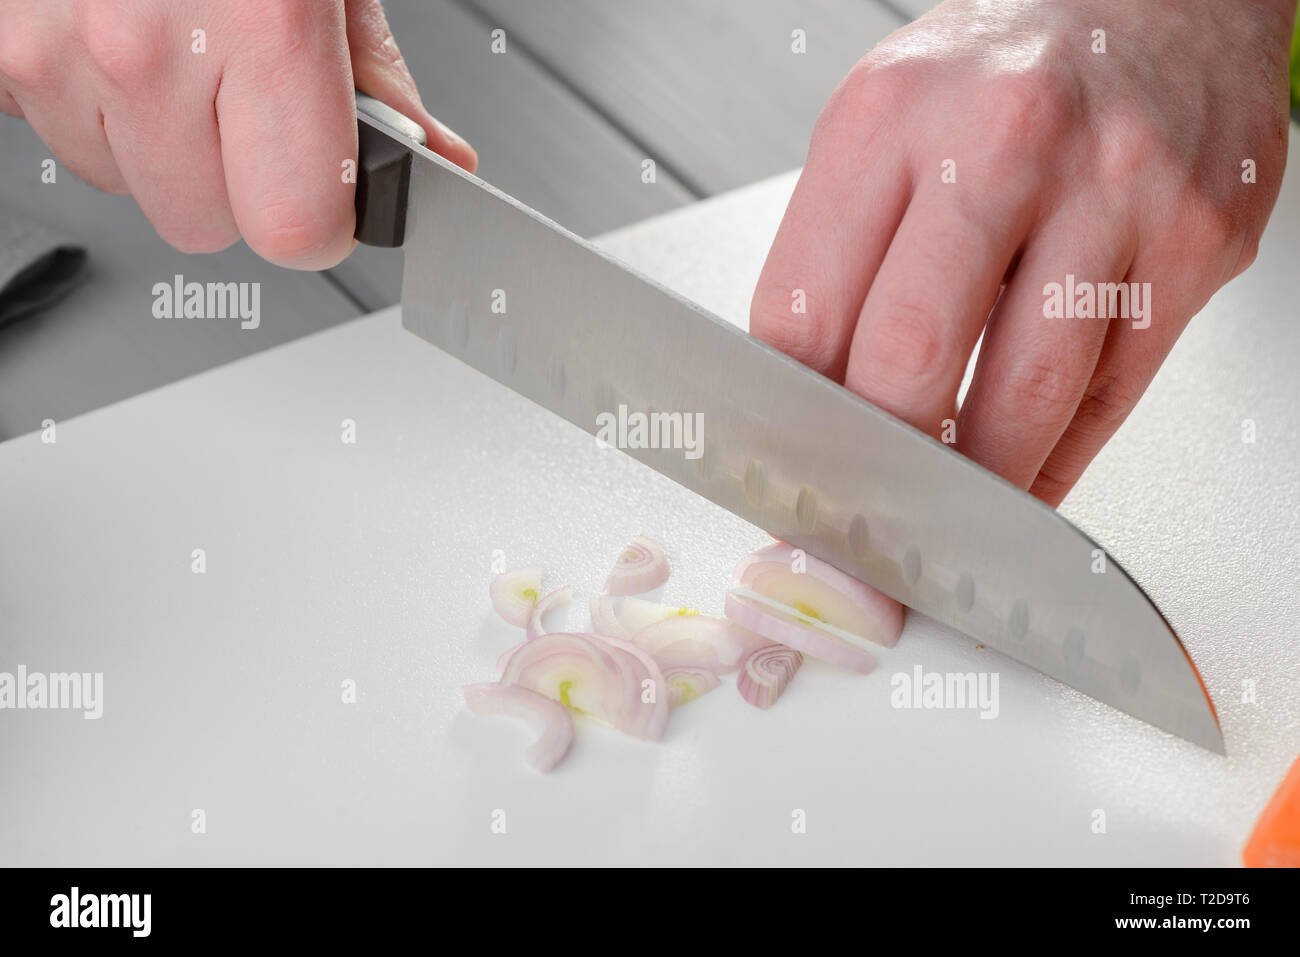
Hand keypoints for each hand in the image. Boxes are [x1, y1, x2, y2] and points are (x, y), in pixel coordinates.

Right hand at [0, 0, 475, 268]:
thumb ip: (376, 76)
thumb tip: (428, 158)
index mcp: (258, 27)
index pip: (294, 229)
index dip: (316, 221)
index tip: (324, 200)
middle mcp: (143, 47)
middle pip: (205, 224)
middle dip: (236, 181)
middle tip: (244, 97)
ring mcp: (52, 47)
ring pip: (126, 185)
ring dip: (159, 141)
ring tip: (175, 42)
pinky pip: (57, 133)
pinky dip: (92, 104)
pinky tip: (115, 32)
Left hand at [751, 0, 1291, 504]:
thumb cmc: (1004, 68)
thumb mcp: (884, 120)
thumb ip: (840, 249)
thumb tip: (807, 395)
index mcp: (889, 118)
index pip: (806, 311)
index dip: (788, 415)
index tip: (790, 467)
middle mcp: (1001, 146)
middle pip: (907, 361)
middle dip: (875, 466)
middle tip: (859, 515)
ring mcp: (1114, 193)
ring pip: (1024, 399)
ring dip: (971, 490)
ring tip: (937, 523)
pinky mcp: (1195, 243)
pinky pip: (1111, 397)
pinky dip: (1053, 465)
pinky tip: (1017, 488)